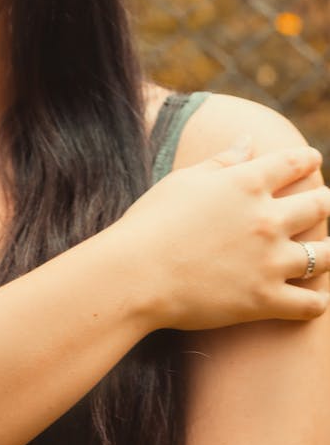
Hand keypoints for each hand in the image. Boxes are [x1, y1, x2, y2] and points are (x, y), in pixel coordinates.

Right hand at [118, 140, 329, 330]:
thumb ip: (222, 161)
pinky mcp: (266, 300)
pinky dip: (318, 301)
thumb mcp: (184, 181)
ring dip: (329, 251)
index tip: (312, 159)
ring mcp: (270, 261)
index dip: (307, 159)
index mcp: (246, 183)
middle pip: (318, 205)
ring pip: (325, 256)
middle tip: (323, 203)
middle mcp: (266, 219)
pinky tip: (315, 297)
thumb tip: (248, 141)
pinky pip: (311, 304)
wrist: (135, 274)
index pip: (293, 163)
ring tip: (327, 251)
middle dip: (324, 202)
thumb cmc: (150, 222)